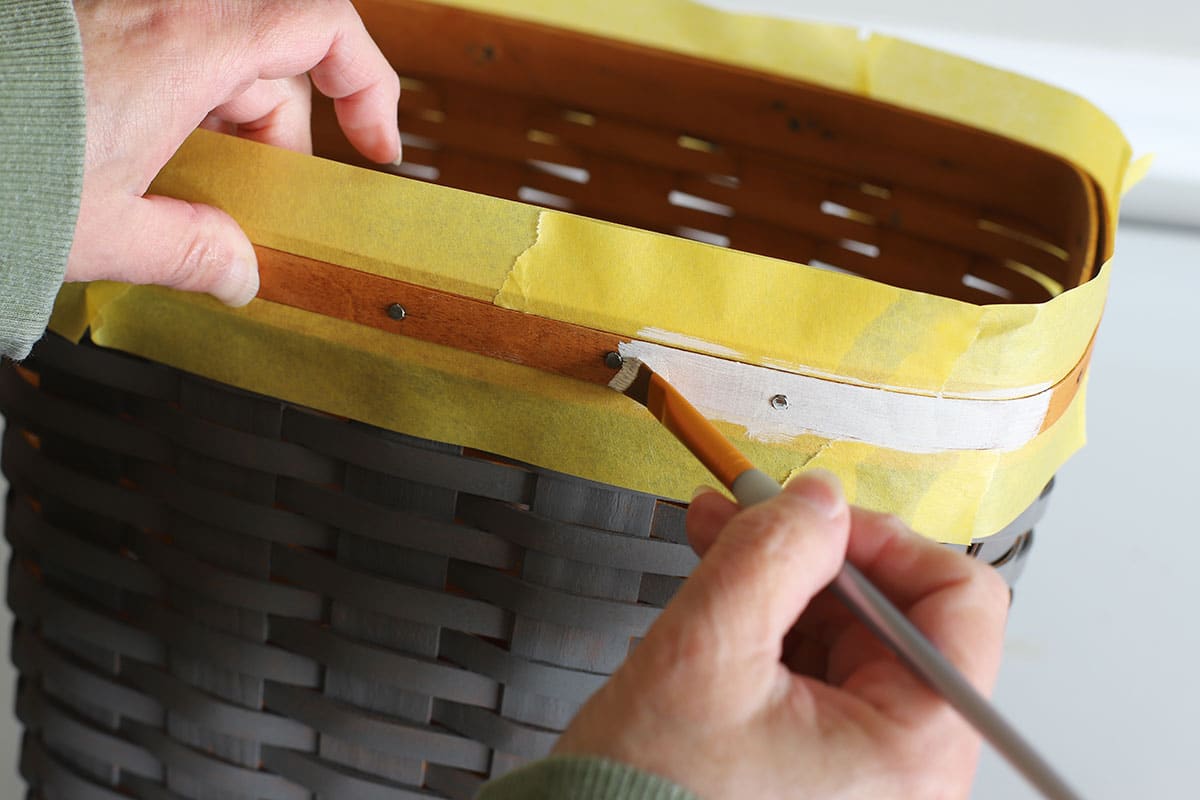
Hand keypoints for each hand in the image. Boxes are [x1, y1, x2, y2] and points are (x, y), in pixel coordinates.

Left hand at [68, 0, 401, 304]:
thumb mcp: (101, 231)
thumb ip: (188, 251)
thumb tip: (237, 270)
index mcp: (184, 44)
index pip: (323, 25)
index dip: (368, 81)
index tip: (372, 144)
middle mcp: (159, 8)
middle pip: (272, 57)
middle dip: (281, 133)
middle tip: (256, 202)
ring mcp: (122, 8)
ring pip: (220, 52)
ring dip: (228, 120)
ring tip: (191, 189)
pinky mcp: (88, 22)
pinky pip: (168, 48)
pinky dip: (181, 98)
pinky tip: (147, 157)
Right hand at [554, 472, 1009, 798]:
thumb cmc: (652, 795)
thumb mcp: (707, 650)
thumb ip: (770, 554)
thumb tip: (819, 501)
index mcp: (913, 750)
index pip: (961, 600)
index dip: (882, 540)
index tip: (813, 520)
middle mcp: (910, 768)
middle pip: (899, 614)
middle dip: (812, 556)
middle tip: (744, 517)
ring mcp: (869, 773)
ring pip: (852, 638)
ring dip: (784, 585)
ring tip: (715, 551)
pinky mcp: (827, 771)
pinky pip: (820, 675)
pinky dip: (773, 630)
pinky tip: (722, 604)